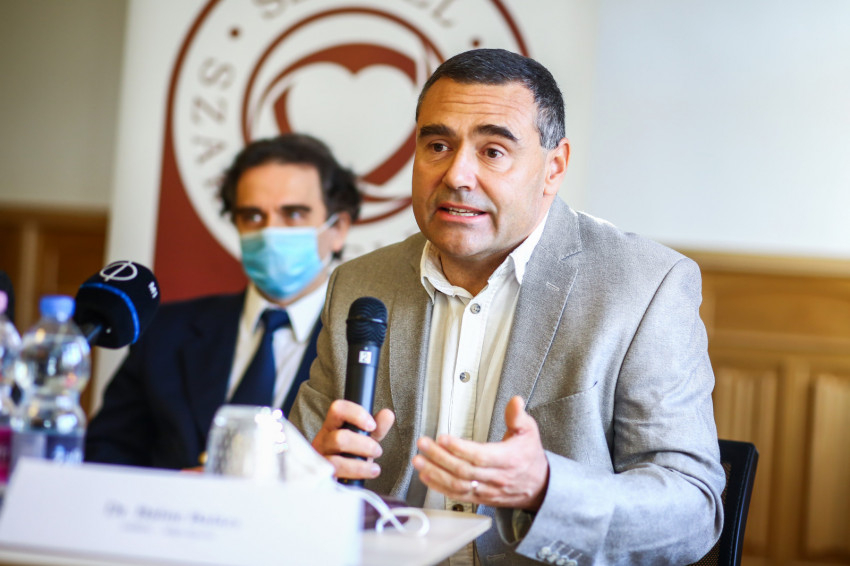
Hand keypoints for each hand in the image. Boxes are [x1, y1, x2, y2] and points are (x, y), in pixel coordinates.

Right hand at [311, 399, 394, 480]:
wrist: (340, 479)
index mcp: (331, 426)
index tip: (372, 425)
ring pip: (336, 461)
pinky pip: (337, 478)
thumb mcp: (366, 439)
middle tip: (377, 451)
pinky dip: (356, 475)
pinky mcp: (323, 479)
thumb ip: (377, 427)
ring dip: (360, 465)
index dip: (356, 414)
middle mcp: (322, 442)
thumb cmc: (351, 454)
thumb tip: (388, 414)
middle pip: (339, 438)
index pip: (337, 409)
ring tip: (374, 468)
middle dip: (364, 445)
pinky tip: (368, 474)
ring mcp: (320, 461)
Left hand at [412, 396, 549, 510]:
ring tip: (419, 460)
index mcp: (508, 459)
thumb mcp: (529, 431)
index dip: (459, 448)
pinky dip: (439, 487)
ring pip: (457, 485)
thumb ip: (518, 416)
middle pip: (463, 470)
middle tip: (423, 444)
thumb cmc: (530, 456)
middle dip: (440, 457)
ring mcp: (486, 490)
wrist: (539, 486)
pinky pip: (457, 495)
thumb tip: (515, 400)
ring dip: (435, 473)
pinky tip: (426, 476)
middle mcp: (496, 477)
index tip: (443, 438)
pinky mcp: (479, 498)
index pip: (480, 456)